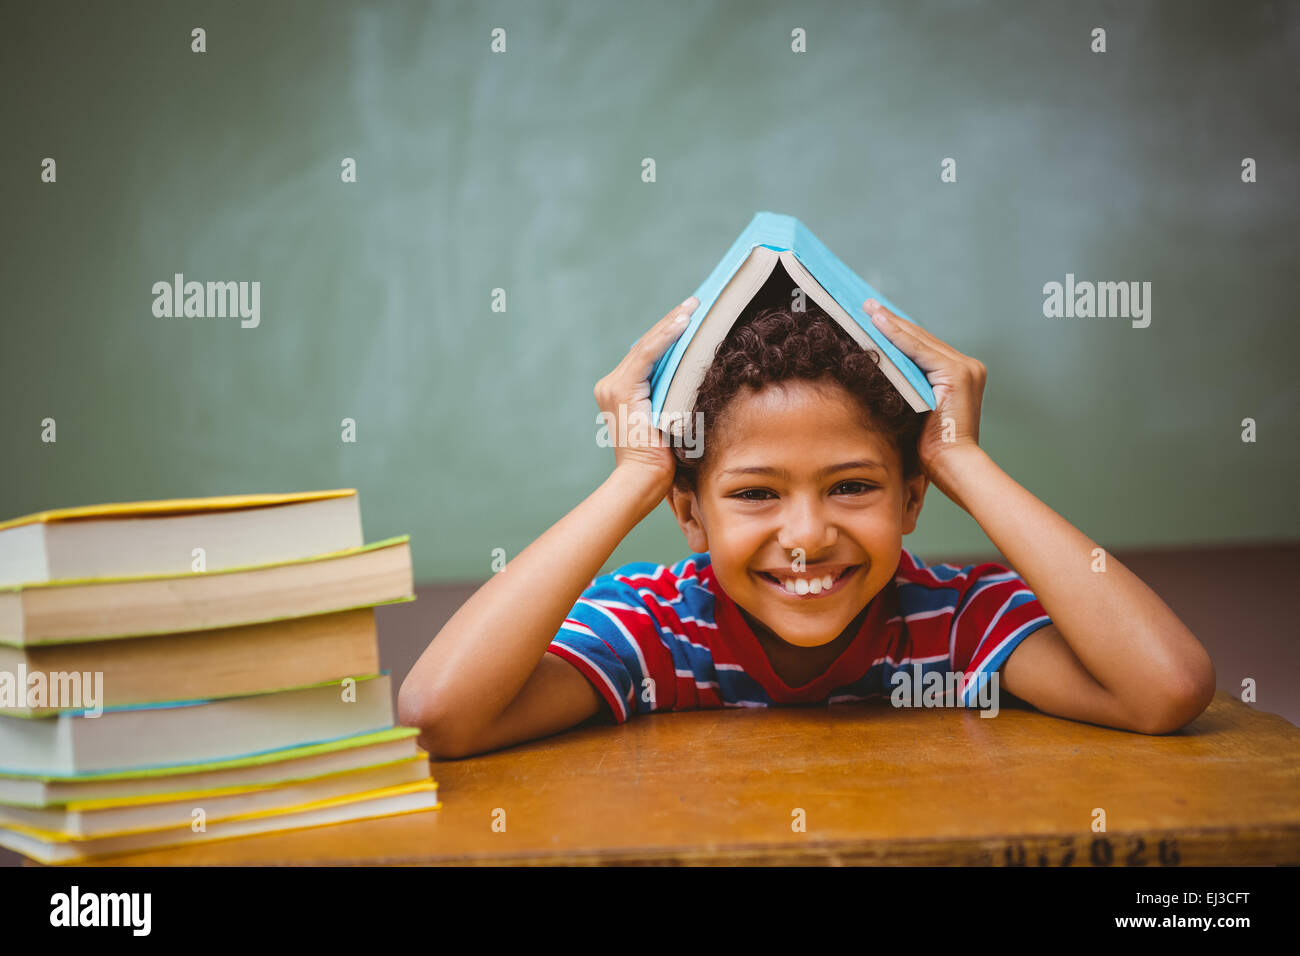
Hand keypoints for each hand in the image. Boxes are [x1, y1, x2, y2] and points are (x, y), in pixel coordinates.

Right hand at [594, 295, 698, 490]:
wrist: (643, 482)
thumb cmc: (661, 460)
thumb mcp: (669, 418)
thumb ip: (673, 395)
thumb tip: (699, 375)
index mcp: (620, 391)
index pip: (647, 355)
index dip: (668, 333)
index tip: (690, 316)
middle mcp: (611, 385)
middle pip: (646, 346)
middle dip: (671, 322)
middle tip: (695, 303)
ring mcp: (613, 386)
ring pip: (647, 347)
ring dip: (672, 324)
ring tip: (693, 307)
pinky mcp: (621, 390)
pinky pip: (647, 356)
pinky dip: (665, 338)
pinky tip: (682, 324)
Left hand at [861, 298, 986, 479]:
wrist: (953, 466)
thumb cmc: (932, 450)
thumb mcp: (916, 410)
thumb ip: (907, 388)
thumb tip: (878, 372)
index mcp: (960, 375)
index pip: (923, 347)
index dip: (897, 330)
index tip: (874, 317)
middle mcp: (967, 366)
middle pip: (920, 338)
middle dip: (891, 321)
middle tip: (866, 305)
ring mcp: (964, 368)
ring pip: (919, 340)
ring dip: (890, 323)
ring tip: (866, 309)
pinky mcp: (957, 374)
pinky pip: (919, 350)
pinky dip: (897, 336)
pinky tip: (878, 325)